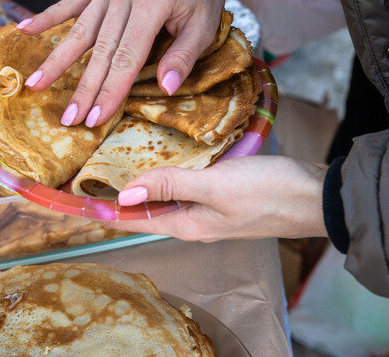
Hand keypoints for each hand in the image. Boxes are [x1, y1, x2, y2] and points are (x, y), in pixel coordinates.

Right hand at [17, 0, 231, 126]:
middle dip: (82, 88)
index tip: (94, 118)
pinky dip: (47, 17)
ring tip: (35, 84)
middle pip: (99, 51)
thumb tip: (165, 88)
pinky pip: (71, 3)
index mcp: (152, 3)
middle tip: (67, 117)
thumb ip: (184, 56)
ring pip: (79, 31)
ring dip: (57, 61)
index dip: (109, 91)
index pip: (126, 58)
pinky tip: (25, 31)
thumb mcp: (204, 25)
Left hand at [104, 156, 327, 241]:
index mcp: (185, 223)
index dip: (102, 211)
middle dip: (115, 199)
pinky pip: (182, 189)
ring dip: (138, 187)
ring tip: (113, 171)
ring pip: (162, 199)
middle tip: (87, 180)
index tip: (74, 204)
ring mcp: (206, 209)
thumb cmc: (266, 191)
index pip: (132, 219)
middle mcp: (191, 220)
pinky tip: (159, 164)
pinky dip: (164, 178)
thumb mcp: (215, 186)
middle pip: (144, 210)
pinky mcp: (220, 196)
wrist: (314, 196)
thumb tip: (124, 193)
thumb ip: (170, 186)